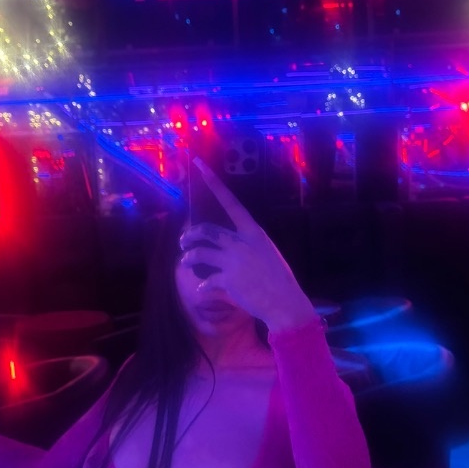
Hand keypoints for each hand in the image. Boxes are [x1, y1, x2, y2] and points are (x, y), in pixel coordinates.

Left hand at [178, 158, 316, 330]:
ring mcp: (233, 261)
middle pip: (206, 230)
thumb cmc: (277, 277)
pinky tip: (202, 289)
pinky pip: (206, 281)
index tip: (199, 165)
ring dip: (189, 257)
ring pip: (200, 253)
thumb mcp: (266, 252)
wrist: (284, 302)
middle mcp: (241, 243)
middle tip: (184, 241)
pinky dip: (202, 286)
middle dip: (190, 235)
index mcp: (253, 232)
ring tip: (186, 261)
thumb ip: (246, 244)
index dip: (213, 183)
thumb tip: (224, 243)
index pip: (230, 202)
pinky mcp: (228, 280)